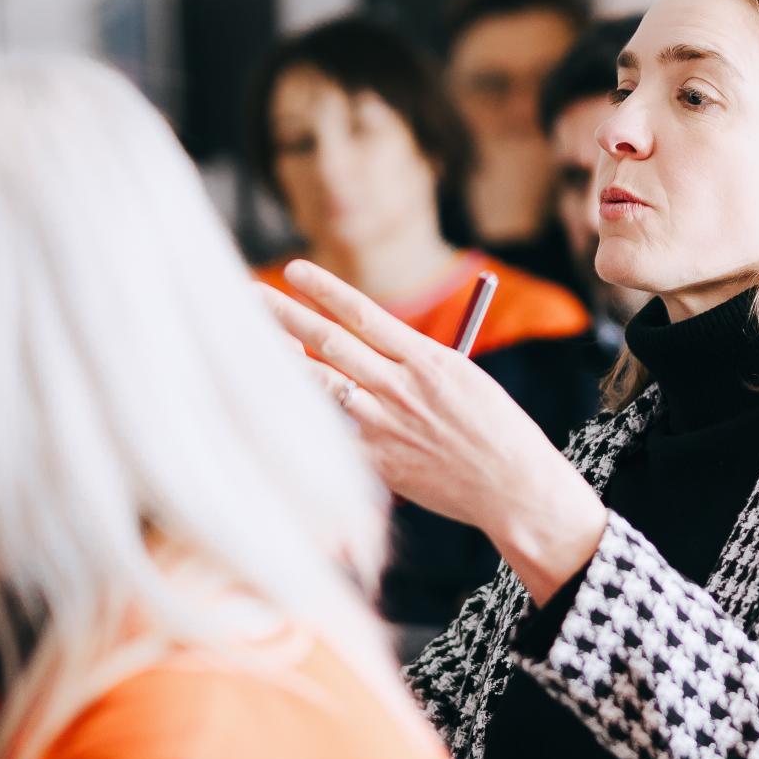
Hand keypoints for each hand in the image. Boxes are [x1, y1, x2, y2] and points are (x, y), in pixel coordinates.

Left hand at [261, 260, 607, 602]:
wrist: (512, 487)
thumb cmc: (492, 430)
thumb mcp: (459, 380)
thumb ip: (411, 363)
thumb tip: (364, 348)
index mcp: (426, 359)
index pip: (363, 313)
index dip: (324, 290)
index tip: (293, 271)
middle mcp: (400, 387)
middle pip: (329, 343)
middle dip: (284, 316)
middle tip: (248, 296)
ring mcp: (385, 425)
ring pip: (321, 386)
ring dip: (281, 363)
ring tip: (246, 344)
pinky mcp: (378, 462)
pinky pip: (332, 435)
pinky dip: (304, 420)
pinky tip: (273, 406)